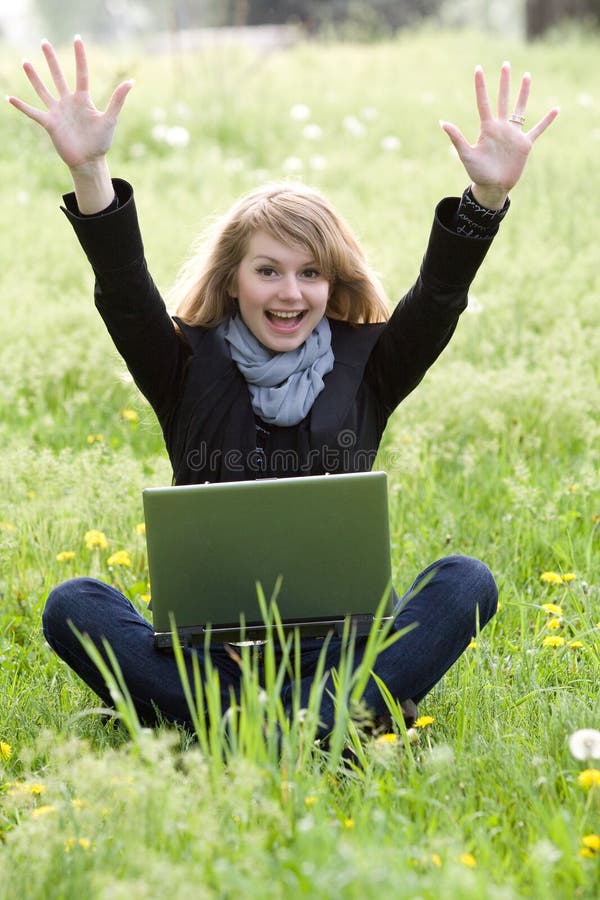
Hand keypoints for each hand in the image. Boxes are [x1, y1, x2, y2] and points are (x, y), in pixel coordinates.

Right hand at [8, 36, 132, 210]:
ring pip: (43, 90)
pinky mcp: (50, 124)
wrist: (89, 161)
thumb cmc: (101, 142)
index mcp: (83, 99)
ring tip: (25, 62)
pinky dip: (22, 106)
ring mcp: (58, 112)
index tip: (77, 39)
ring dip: (34, 77)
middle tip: (44, 42)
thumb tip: (131, 82)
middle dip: (51, 60)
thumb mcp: (110, 119)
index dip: (80, 56)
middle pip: (58, 76)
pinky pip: (33, 113)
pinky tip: (10, 98)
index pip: (81, 73)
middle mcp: (69, 103)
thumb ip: (117, 100)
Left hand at [441, 62, 558, 208]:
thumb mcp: (466, 154)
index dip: (480, 86)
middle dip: (504, 83)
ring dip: (523, 93)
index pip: (483, 102)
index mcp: (487, 128)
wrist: (493, 187)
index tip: (478, 69)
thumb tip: (442, 122)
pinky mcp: (525, 144)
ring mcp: (514, 134)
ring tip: (526, 76)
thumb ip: (456, 138)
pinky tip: (556, 109)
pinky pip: (538, 129)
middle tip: (505, 64)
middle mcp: (501, 127)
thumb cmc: (478, 173)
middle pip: (503, 99)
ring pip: (520, 108)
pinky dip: (547, 120)